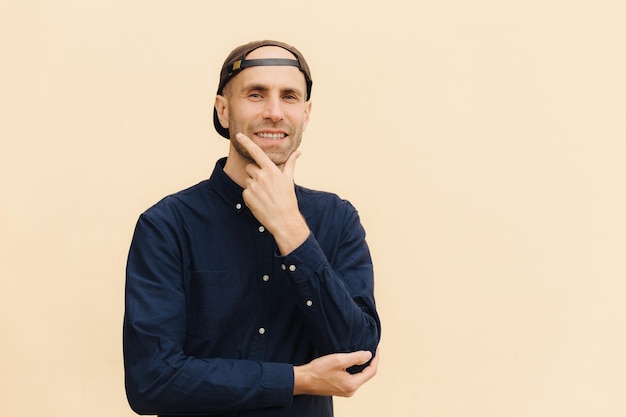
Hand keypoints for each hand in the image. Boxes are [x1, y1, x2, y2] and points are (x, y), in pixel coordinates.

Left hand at [235, 133, 309, 254]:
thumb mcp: (289, 179)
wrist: (283, 219)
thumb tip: (298, 152)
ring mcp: (253, 187)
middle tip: (266, 185)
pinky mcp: (247, 196)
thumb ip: (291, 163)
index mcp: (271, 170)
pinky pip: (245, 191)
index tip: (239, 135)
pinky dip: (251, 195)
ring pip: (247, 179)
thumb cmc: (288, 199)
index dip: (247, 142)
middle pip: (250, 168)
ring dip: (253, 184)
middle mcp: (261, 176)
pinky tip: (260, 201)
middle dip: (256, 173)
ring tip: (264, 194)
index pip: (256, 152)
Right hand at [293, 350, 378, 396]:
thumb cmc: (319, 370)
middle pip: (366, 375)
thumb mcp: (339, 360)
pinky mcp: (339, 389)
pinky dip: (355, 370)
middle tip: (371, 350)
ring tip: (362, 354)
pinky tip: (352, 362)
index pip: (371, 372)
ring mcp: (345, 391)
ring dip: (362, 366)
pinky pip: (352, 379)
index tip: (376, 349)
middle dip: (370, 363)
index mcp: (352, 384)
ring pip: (359, 377)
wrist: (303, 380)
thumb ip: (356, 357)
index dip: (375, 359)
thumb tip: (369, 355)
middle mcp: (350, 390)